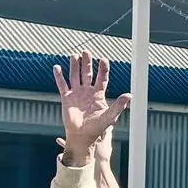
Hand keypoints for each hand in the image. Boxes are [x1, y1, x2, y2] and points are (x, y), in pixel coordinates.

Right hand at [52, 50, 130, 166]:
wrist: (82, 136)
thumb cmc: (97, 128)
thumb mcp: (110, 116)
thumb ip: (119, 105)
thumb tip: (130, 95)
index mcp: (99, 95)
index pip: (102, 78)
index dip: (103, 69)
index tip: (103, 59)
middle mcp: (87, 92)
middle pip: (87, 73)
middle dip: (87, 63)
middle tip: (86, 51)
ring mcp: (77, 94)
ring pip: (75, 76)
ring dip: (74, 66)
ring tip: (74, 55)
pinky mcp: (66, 98)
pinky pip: (62, 84)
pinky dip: (59, 76)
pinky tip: (57, 67)